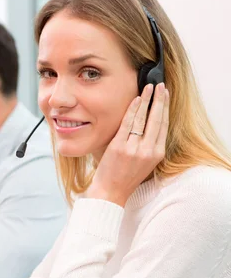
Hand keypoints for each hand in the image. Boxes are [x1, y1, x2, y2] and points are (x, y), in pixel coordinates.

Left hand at [88, 83, 169, 205]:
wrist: (110, 192)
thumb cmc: (125, 176)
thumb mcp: (144, 162)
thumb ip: (147, 145)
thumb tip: (147, 123)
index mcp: (157, 154)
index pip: (163, 126)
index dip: (165, 109)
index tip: (166, 96)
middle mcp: (148, 150)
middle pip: (157, 119)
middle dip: (160, 100)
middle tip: (161, 86)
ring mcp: (134, 148)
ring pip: (143, 119)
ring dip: (146, 101)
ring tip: (148, 88)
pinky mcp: (119, 147)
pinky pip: (127, 124)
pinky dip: (132, 110)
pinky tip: (135, 100)